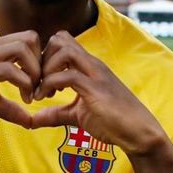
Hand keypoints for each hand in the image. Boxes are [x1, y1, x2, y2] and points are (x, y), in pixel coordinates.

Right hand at [0, 31, 40, 127]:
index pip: (27, 39)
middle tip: (40, 87)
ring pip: (23, 48)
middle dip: (42, 62)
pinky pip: (11, 70)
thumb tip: (30, 121)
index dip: (39, 60)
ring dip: (35, 72)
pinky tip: (24, 101)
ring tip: (32, 94)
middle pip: (30, 37)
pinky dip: (25, 85)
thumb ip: (10, 108)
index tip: (39, 83)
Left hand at [29, 32, 168, 156]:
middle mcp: (92, 65)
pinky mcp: (96, 89)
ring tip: (42, 91)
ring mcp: (95, 74)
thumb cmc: (113, 122)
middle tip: (37, 82)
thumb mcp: (78, 115)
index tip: (39, 79)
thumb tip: (33, 119)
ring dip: (45, 69)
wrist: (139, 134)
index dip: (44, 56)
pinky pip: (66, 76)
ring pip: (63, 50)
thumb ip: (56, 114)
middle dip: (41, 58)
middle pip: (59, 39)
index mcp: (89, 66)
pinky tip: (45, 99)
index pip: (63, 42)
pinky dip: (49, 85)